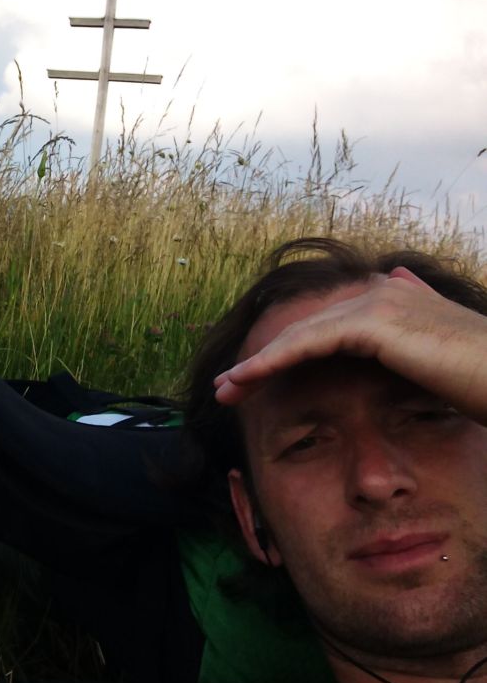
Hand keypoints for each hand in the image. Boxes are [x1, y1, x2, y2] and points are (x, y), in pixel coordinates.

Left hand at [214, 267, 486, 422]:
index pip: (325, 328)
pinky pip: (309, 344)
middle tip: (226, 386)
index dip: (286, 353)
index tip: (254, 380)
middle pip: (305, 328)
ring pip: (299, 336)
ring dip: (256, 363)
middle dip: (262, 358)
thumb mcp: (439, 363)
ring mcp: (378, 302)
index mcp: (395, 299)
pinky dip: (273, 363)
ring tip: (223, 390)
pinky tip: (247, 381)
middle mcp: (383, 292)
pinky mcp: (374, 322)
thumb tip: (396, 304)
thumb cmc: (482, 381)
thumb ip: (411, 341)